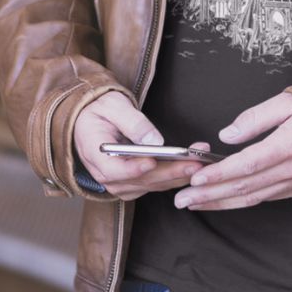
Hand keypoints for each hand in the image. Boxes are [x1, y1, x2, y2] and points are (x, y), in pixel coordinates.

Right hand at [73, 90, 210, 199]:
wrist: (91, 120)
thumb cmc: (100, 110)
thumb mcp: (113, 107)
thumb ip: (133, 123)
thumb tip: (154, 140)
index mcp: (95, 154)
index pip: (114, 169)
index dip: (134, 168)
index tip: (152, 162)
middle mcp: (106, 175)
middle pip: (140, 180)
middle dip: (170, 172)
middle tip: (194, 163)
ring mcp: (119, 183)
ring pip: (151, 185)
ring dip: (177, 176)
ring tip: (200, 163)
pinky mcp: (132, 184)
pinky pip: (154, 185)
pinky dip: (173, 178)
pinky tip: (190, 168)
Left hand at [173, 90, 291, 210]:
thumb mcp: (289, 100)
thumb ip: (255, 118)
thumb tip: (226, 135)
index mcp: (290, 145)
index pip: (246, 165)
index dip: (218, 174)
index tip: (194, 178)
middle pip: (244, 187)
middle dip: (209, 196)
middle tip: (181, 200)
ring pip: (253, 198)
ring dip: (221, 203)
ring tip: (194, 205)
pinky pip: (266, 198)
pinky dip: (241, 201)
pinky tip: (224, 200)